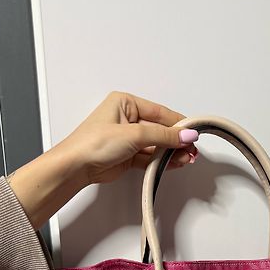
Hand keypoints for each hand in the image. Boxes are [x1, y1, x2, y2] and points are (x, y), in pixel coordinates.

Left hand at [53, 91, 198, 184]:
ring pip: (156, 145)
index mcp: (126, 103)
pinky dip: (162, 162)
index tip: (194, 133)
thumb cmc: (93, 143)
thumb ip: (163, 135)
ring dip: (171, 153)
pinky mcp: (128, 155)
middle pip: (160, 129)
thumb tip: (186, 134)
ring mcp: (128, 138)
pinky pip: (150, 157)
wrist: (76, 167)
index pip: (160, 112)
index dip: (178, 124)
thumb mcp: (134, 134)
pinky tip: (174, 164)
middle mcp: (127, 118)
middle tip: (191, 150)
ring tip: (186, 159)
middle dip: (176, 141)